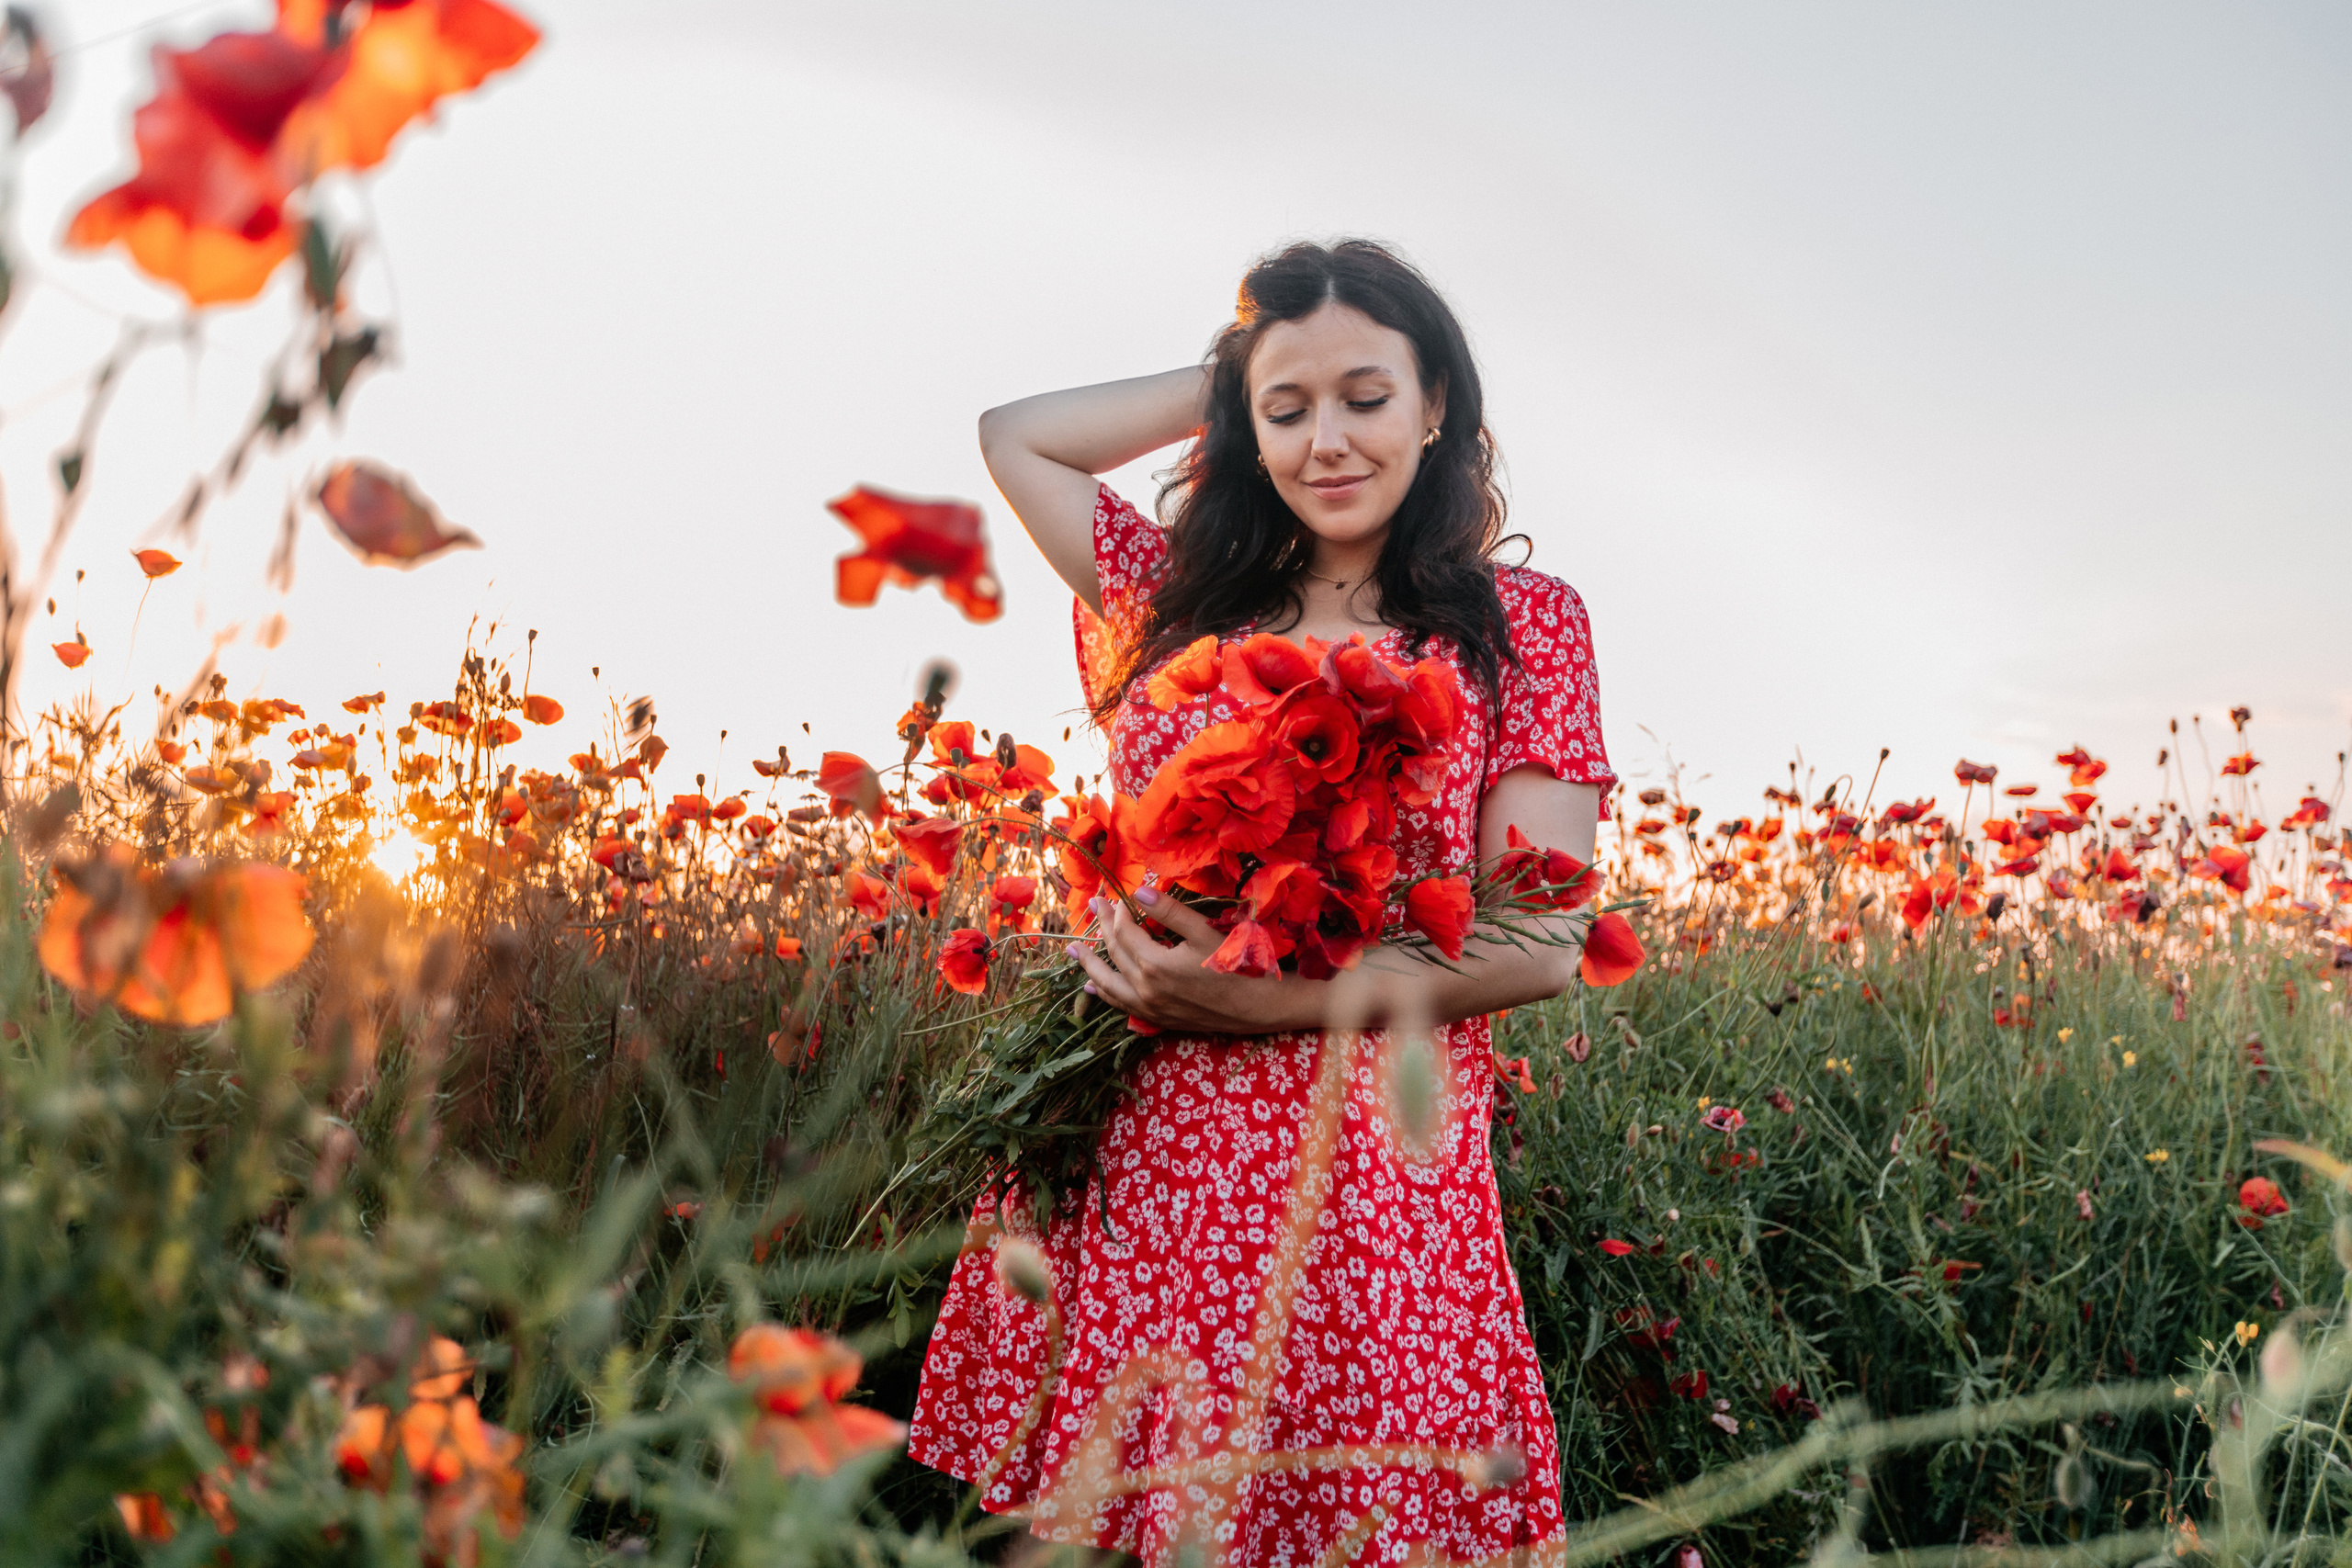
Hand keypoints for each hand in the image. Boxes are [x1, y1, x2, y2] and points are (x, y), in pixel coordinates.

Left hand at [1070, 887, 1318, 1035]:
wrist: (1258, 1008)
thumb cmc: (1237, 965)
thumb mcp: (1204, 933)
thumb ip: (1169, 912)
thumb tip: (1138, 889)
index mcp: (1155, 965)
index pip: (1125, 931)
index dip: (1118, 910)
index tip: (1116, 894)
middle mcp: (1145, 989)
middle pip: (1114, 952)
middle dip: (1102, 926)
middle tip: (1094, 905)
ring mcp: (1149, 1007)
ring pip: (1109, 983)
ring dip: (1089, 964)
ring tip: (1072, 950)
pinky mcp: (1157, 1019)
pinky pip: (1121, 1005)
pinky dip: (1105, 994)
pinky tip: (1093, 988)